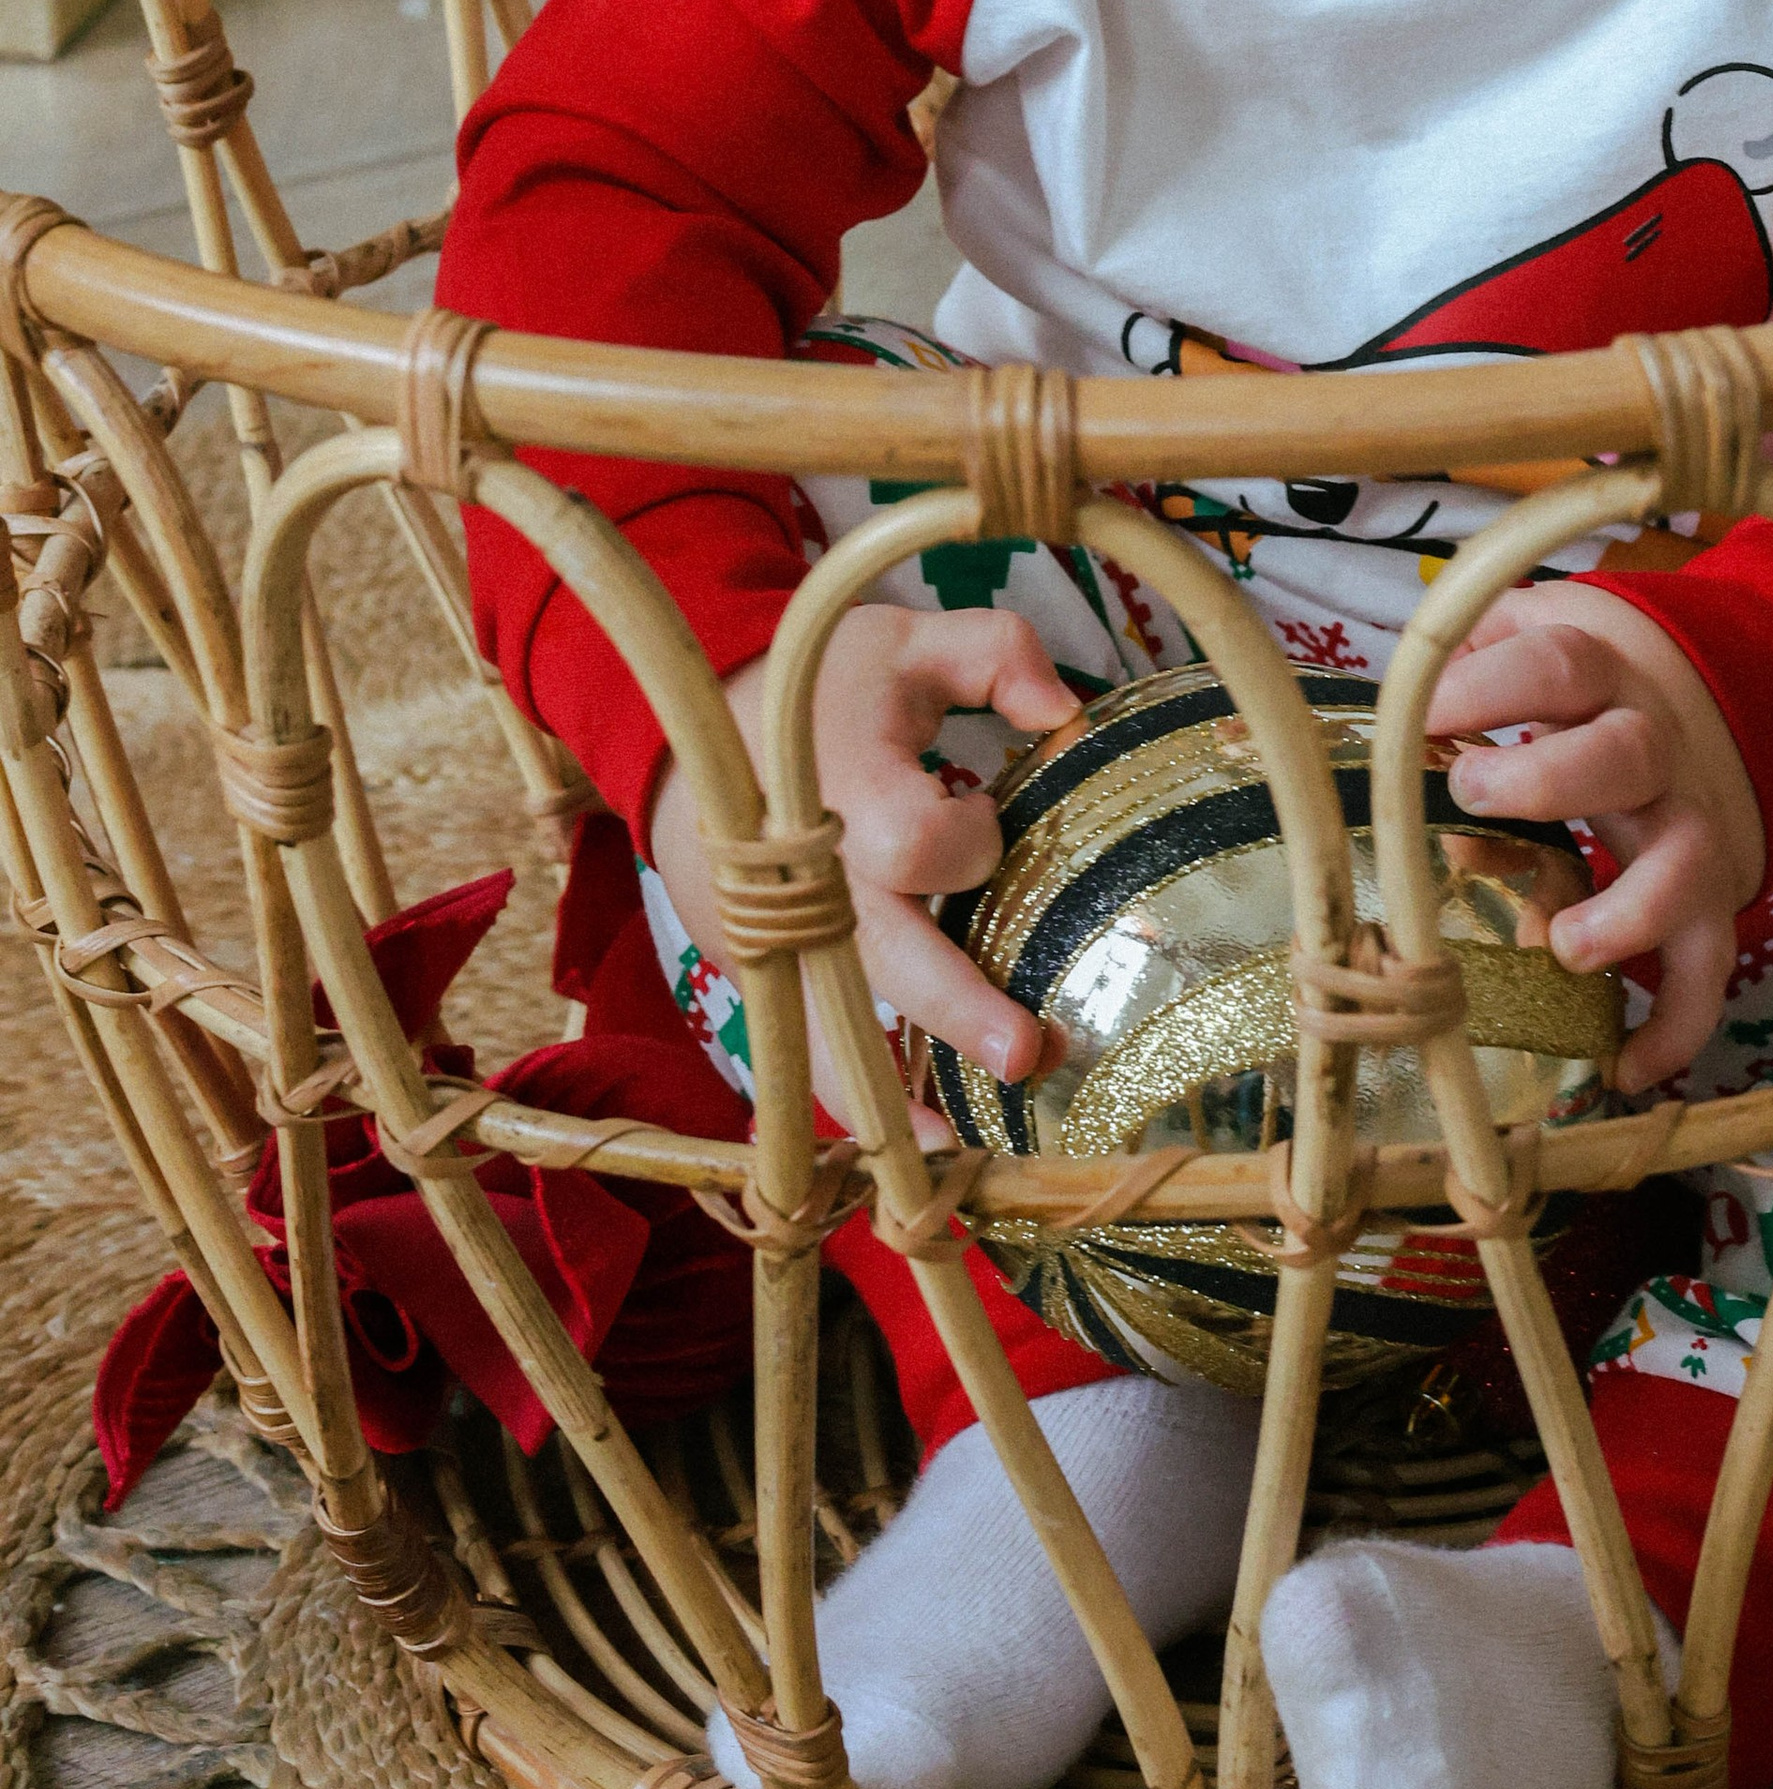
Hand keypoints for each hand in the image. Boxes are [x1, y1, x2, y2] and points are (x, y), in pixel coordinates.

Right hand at [649, 604, 1081, 1111]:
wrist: (687, 730)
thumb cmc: (820, 688)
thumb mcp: (905, 641)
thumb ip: (996, 654)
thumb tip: (1069, 716)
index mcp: (841, 788)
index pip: (914, 840)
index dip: (967, 841)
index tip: (988, 816)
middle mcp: (807, 877)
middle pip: (880, 957)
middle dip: (953, 1009)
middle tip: (1025, 1053)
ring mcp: (777, 940)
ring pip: (840, 1029)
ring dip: (908, 1086)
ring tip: (979, 1141)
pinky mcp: (764, 977)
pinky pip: (810, 1054)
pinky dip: (860, 1103)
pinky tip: (924, 1148)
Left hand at [1424, 583, 1764, 1091]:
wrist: (1696, 701)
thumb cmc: (1574, 683)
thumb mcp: (1523, 638)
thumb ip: (1457, 671)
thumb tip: (1385, 723)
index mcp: (1599, 678)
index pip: (1557, 665)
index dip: (1489, 686)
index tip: (1424, 717)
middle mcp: (1652, 748)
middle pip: (1626, 753)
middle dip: (1547, 779)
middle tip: (1471, 794)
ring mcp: (1686, 825)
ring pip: (1687, 862)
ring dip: (1630, 910)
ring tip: (1560, 944)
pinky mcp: (1708, 899)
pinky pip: (1711, 966)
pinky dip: (1677, 1024)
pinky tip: (1625, 1065)